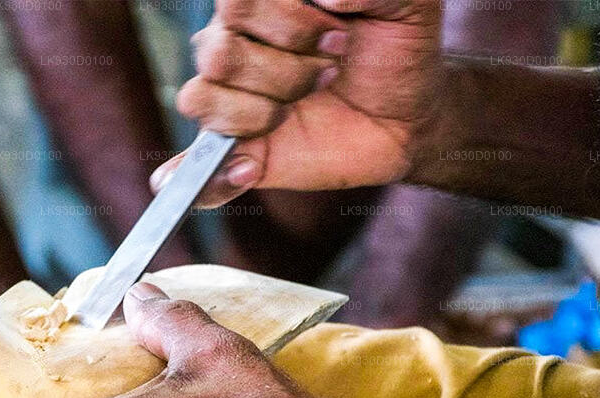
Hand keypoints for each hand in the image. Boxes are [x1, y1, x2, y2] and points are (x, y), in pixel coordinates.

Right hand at [157, 0, 446, 206]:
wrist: (410, 113)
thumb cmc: (397, 48)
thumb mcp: (406, 4)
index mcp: (262, 6)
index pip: (235, 1)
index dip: (286, 20)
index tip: (340, 36)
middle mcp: (233, 46)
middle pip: (216, 53)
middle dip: (286, 69)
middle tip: (330, 73)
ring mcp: (231, 101)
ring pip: (200, 99)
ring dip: (263, 111)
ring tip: (302, 108)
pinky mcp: (238, 152)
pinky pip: (189, 169)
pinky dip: (207, 177)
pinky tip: (249, 168)